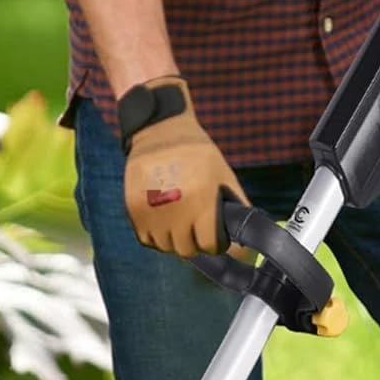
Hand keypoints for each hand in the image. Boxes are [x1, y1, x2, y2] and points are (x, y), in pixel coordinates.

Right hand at [120, 78, 247, 257]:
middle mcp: (174, 209)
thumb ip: (236, 207)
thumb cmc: (197, 153)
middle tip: (197, 231)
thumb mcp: (223, 174)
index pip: (208, 244)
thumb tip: (246, 242)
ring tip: (180, 223)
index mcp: (201, 200)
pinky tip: (163, 221)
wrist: (159, 130)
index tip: (216, 240)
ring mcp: (151, 212)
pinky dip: (156, 236)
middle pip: (186, 249)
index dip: (216, 244)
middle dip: (195, 243)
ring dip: (175, 240)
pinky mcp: (133, 209)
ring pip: (165, 246)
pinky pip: (147, 239)